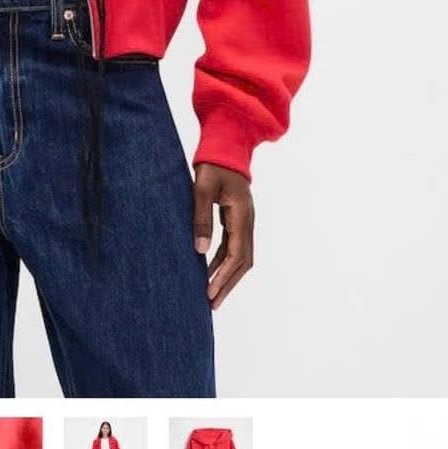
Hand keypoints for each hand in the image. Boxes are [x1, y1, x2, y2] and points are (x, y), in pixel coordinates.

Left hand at [192, 163, 253, 308]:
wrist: (225, 145)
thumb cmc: (212, 164)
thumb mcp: (201, 188)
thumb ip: (201, 217)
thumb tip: (200, 251)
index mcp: (242, 215)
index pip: (237, 255)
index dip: (224, 277)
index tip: (210, 293)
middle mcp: (248, 221)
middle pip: (243, 261)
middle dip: (228, 283)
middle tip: (212, 303)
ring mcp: (244, 220)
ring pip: (240, 255)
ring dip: (227, 274)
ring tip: (211, 294)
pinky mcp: (237, 217)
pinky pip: (233, 245)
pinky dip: (223, 260)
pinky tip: (210, 269)